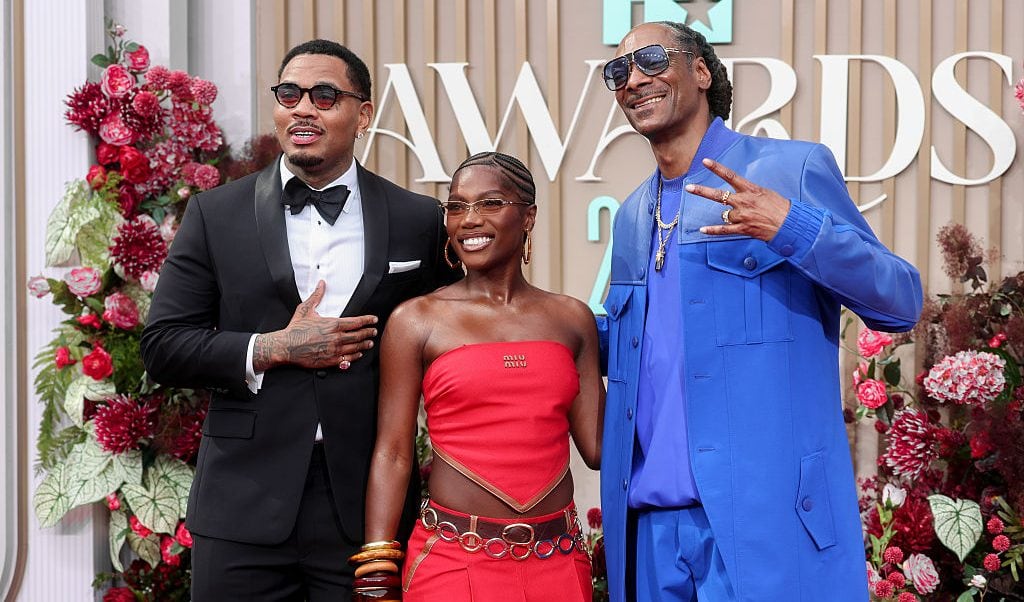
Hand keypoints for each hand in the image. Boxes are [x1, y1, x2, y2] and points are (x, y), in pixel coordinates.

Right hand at [254, 280, 377, 370]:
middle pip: (359, 335)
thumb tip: (321, 284)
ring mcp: (334, 350)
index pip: (356, 322)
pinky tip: (358, 354)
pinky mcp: (330, 360)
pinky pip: (347, 359)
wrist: (286, 347)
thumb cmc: (295, 329)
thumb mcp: (305, 309)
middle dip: (369, 333)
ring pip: (355, 347)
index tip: (373, 320)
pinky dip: (355, 356)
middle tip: (374, 331)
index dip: (367, 320)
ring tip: (369, 343)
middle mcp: (336, 337)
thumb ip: (316, 296)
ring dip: (364, 344)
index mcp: (333, 324)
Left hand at [691, 158, 790, 241]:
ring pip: (725, 214)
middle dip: (702, 191)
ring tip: (743, 217)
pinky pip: (724, 230)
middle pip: (718, 195)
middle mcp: (744, 201)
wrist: (789, 224)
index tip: (705, 161)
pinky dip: (713, 231)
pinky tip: (703, 230)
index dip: (716, 168)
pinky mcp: (743, 229)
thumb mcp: (766, 192)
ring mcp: (742, 215)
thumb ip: (750, 191)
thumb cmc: (780, 207)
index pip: (730, 175)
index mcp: (750, 189)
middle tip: (689, 187)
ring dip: (729, 216)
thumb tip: (741, 192)